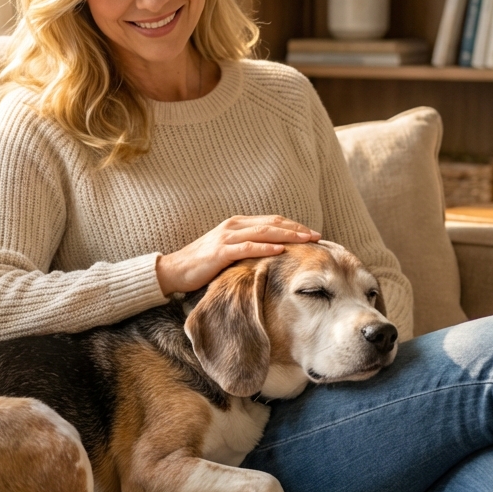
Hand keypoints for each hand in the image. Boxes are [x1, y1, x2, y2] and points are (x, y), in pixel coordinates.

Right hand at [156, 216, 320, 295]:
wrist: (175, 270)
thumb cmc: (203, 263)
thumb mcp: (229, 251)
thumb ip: (247, 247)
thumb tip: (271, 254)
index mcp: (238, 224)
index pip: (272, 221)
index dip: (293, 226)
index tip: (312, 233)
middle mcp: (234, 226)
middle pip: (272, 224)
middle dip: (296, 229)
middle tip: (317, 236)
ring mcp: (227, 238)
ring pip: (263, 233)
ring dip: (287, 236)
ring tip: (305, 240)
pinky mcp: (220, 252)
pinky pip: (247, 248)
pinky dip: (265, 248)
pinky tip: (280, 251)